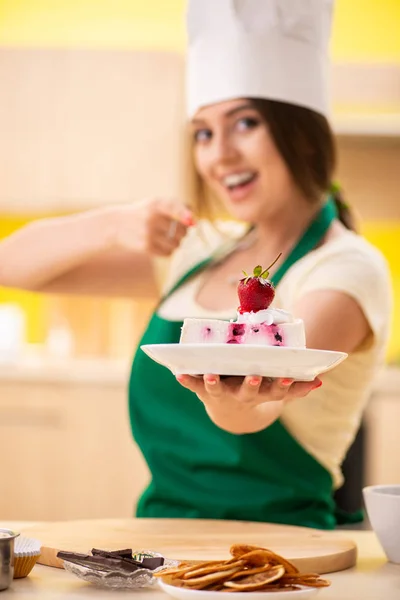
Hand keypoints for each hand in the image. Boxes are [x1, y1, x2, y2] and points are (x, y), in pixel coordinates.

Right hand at [114, 198, 193, 256]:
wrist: (117, 225)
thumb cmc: (143, 213)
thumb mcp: (155, 203)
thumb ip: (176, 207)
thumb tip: (194, 221)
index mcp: (155, 204)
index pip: (174, 207)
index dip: (185, 214)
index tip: (191, 221)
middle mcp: (151, 218)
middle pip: (181, 230)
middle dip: (182, 233)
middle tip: (177, 231)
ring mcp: (148, 233)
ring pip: (176, 244)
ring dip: (176, 243)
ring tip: (168, 238)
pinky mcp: (145, 247)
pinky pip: (167, 253)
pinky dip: (168, 251)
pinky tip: (162, 245)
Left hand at [176, 374, 321, 433]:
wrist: (232, 415)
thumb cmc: (257, 392)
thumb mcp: (276, 392)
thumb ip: (295, 387)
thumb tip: (320, 381)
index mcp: (263, 394)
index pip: (275, 391)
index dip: (282, 386)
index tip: (286, 377)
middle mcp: (243, 396)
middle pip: (249, 392)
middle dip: (252, 384)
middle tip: (255, 376)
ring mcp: (223, 395)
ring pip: (218, 390)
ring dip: (214, 383)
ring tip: (210, 374)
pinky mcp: (206, 393)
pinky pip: (194, 387)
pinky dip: (187, 381)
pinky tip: (178, 373)